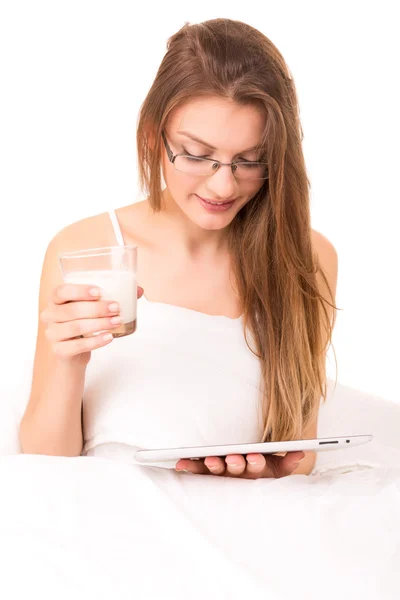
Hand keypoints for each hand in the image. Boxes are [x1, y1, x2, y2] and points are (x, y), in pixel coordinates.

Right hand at [40, 283, 143, 361]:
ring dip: (99, 324)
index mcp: (56, 300)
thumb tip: (139, 290)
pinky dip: (95, 341)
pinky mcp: (58, 351)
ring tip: (117, 322)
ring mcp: (52, 334)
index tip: (99, 292)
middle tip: (116, 308)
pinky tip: (109, 338)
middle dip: (97, 308)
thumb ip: (112, 298)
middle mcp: (49, 315)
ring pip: (76, 327)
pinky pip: (77, 346)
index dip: (79, 291)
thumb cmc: (83, 326)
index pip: (61, 291)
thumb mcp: (92, 311)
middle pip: (72, 310)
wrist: (72, 355)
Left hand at [175, 451, 304, 478]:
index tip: (254, 456)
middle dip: (235, 464)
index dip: (256, 462)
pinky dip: (189, 467)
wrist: (245, 482)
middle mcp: (238, 475)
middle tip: (232, 458)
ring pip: (216, 471)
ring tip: (210, 460)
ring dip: (212, 466)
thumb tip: (301, 452)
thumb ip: (288, 460)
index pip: (257, 467)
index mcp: (256, 471)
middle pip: (236, 470)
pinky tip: (180, 464)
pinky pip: (197, 470)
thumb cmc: (262, 469)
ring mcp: (222, 475)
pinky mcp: (206, 473)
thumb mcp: (277, 467)